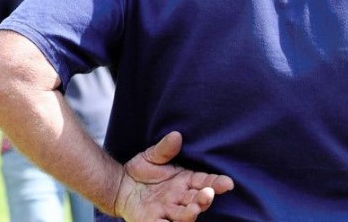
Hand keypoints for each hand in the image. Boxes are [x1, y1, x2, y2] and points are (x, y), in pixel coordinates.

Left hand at [113, 131, 233, 220]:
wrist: (119, 184)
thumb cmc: (141, 170)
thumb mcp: (152, 156)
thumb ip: (164, 149)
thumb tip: (176, 135)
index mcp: (184, 182)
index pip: (205, 182)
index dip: (217, 183)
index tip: (227, 182)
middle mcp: (180, 198)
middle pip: (197, 200)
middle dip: (204, 199)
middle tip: (208, 194)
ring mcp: (168, 211)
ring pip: (184, 215)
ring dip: (191, 213)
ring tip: (194, 208)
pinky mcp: (153, 220)